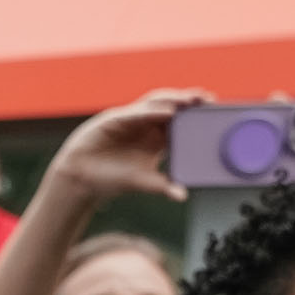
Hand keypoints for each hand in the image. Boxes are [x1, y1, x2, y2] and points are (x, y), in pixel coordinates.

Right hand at [37, 89, 204, 207]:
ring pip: (156, 103)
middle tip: (208, 99)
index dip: (196, 115)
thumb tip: (182, 196)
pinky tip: (168, 112)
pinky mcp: (115, 119)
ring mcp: (131, 119)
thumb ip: (161, 186)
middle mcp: (146, 125)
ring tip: (191, 99)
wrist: (80, 178)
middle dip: (189, 101)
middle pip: (172, 107)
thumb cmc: (111, 179)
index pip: (181, 122)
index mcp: (156, 139)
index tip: (213, 111)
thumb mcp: (142, 182)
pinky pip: (136, 112)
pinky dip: (152, 111)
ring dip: (174, 99)